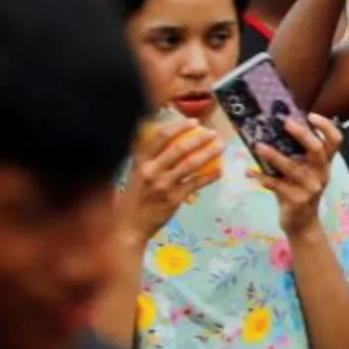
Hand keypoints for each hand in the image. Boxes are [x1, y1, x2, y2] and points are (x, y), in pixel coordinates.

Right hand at [127, 116, 226, 239]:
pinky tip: (219, 170)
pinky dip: (209, 176)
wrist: (128, 227)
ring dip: (209, 153)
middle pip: (179, 149)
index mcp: (140, 162)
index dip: (178, 127)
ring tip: (220, 146)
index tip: (193, 121)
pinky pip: (196, 183)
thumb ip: (148, 159)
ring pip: (191, 164)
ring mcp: (164, 185)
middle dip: (198, 138)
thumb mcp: (135, 174)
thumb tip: (167, 140)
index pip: (159, 137)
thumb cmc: (133, 198)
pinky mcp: (174, 199)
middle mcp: (151, 171)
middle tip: (212, 132)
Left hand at [253, 114, 342, 235]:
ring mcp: (310, 188)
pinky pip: (276, 185)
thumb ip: (295, 154)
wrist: (302, 224)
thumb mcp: (303, 171)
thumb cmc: (299, 191)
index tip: (310, 115)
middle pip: (317, 150)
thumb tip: (272, 127)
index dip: (326, 126)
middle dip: (302, 134)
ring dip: (274, 155)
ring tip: (258, 146)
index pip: (335, 141)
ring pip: (292, 168)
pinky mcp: (296, 200)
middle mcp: (321, 174)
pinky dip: (261, 177)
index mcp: (324, 164)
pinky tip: (249, 171)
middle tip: (285, 122)